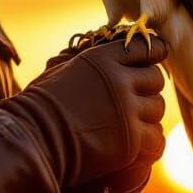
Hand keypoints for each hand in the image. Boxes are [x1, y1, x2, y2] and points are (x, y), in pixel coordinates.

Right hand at [0, 34, 167, 188]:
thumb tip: (100, 55)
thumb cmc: (40, 104)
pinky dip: (150, 142)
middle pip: (156, 78)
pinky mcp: (131, 139)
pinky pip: (158, 138)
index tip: (154, 61)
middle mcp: (119, 79)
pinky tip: (138, 145)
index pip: (144, 48)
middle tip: (134, 101)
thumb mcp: (62, 70)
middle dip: (148, 89)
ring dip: (148, 116)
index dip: (152, 54)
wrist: (34, 138)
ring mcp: (127, 109)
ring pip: (158, 108)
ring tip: (130, 124)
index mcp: (102, 58)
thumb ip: (89, 63)